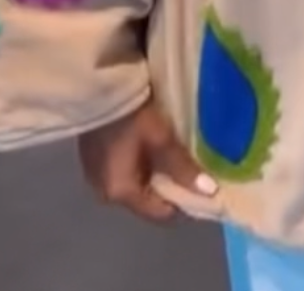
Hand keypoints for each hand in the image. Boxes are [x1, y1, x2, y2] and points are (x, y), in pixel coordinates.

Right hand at [79, 97, 217, 223]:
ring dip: (154, 173)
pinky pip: (123, 173)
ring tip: (172, 152)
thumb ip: (183, 167)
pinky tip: (149, 145)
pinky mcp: (93, 162)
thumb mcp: (161, 139)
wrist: (96, 90)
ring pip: (135, 185)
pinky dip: (139, 164)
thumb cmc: (130, 118)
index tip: (202, 186)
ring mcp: (96, 178)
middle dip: (170, 185)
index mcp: (120, 194)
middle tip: (189, 164)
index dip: (184, 201)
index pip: (159, 213)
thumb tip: (209, 191)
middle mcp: (105, 194)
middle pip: (146, 200)